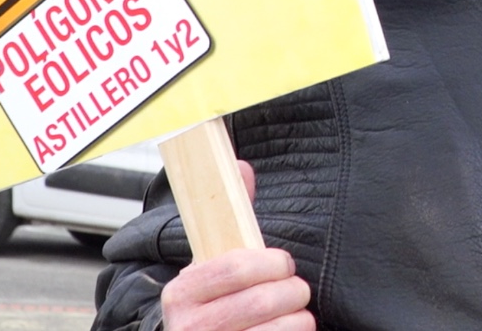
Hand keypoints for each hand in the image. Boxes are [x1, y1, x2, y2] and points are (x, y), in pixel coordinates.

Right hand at [160, 161, 312, 330]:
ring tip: (296, 313)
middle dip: (293, 291)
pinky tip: (289, 329)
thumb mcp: (211, 264)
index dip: (272, 263)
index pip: (237, 267)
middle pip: (262, 301)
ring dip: (300, 318)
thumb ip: (229, 218)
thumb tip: (241, 167)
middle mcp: (189, 328)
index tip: (283, 263)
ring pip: (279, 330)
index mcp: (181, 293)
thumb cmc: (212, 304)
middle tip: (297, 289)